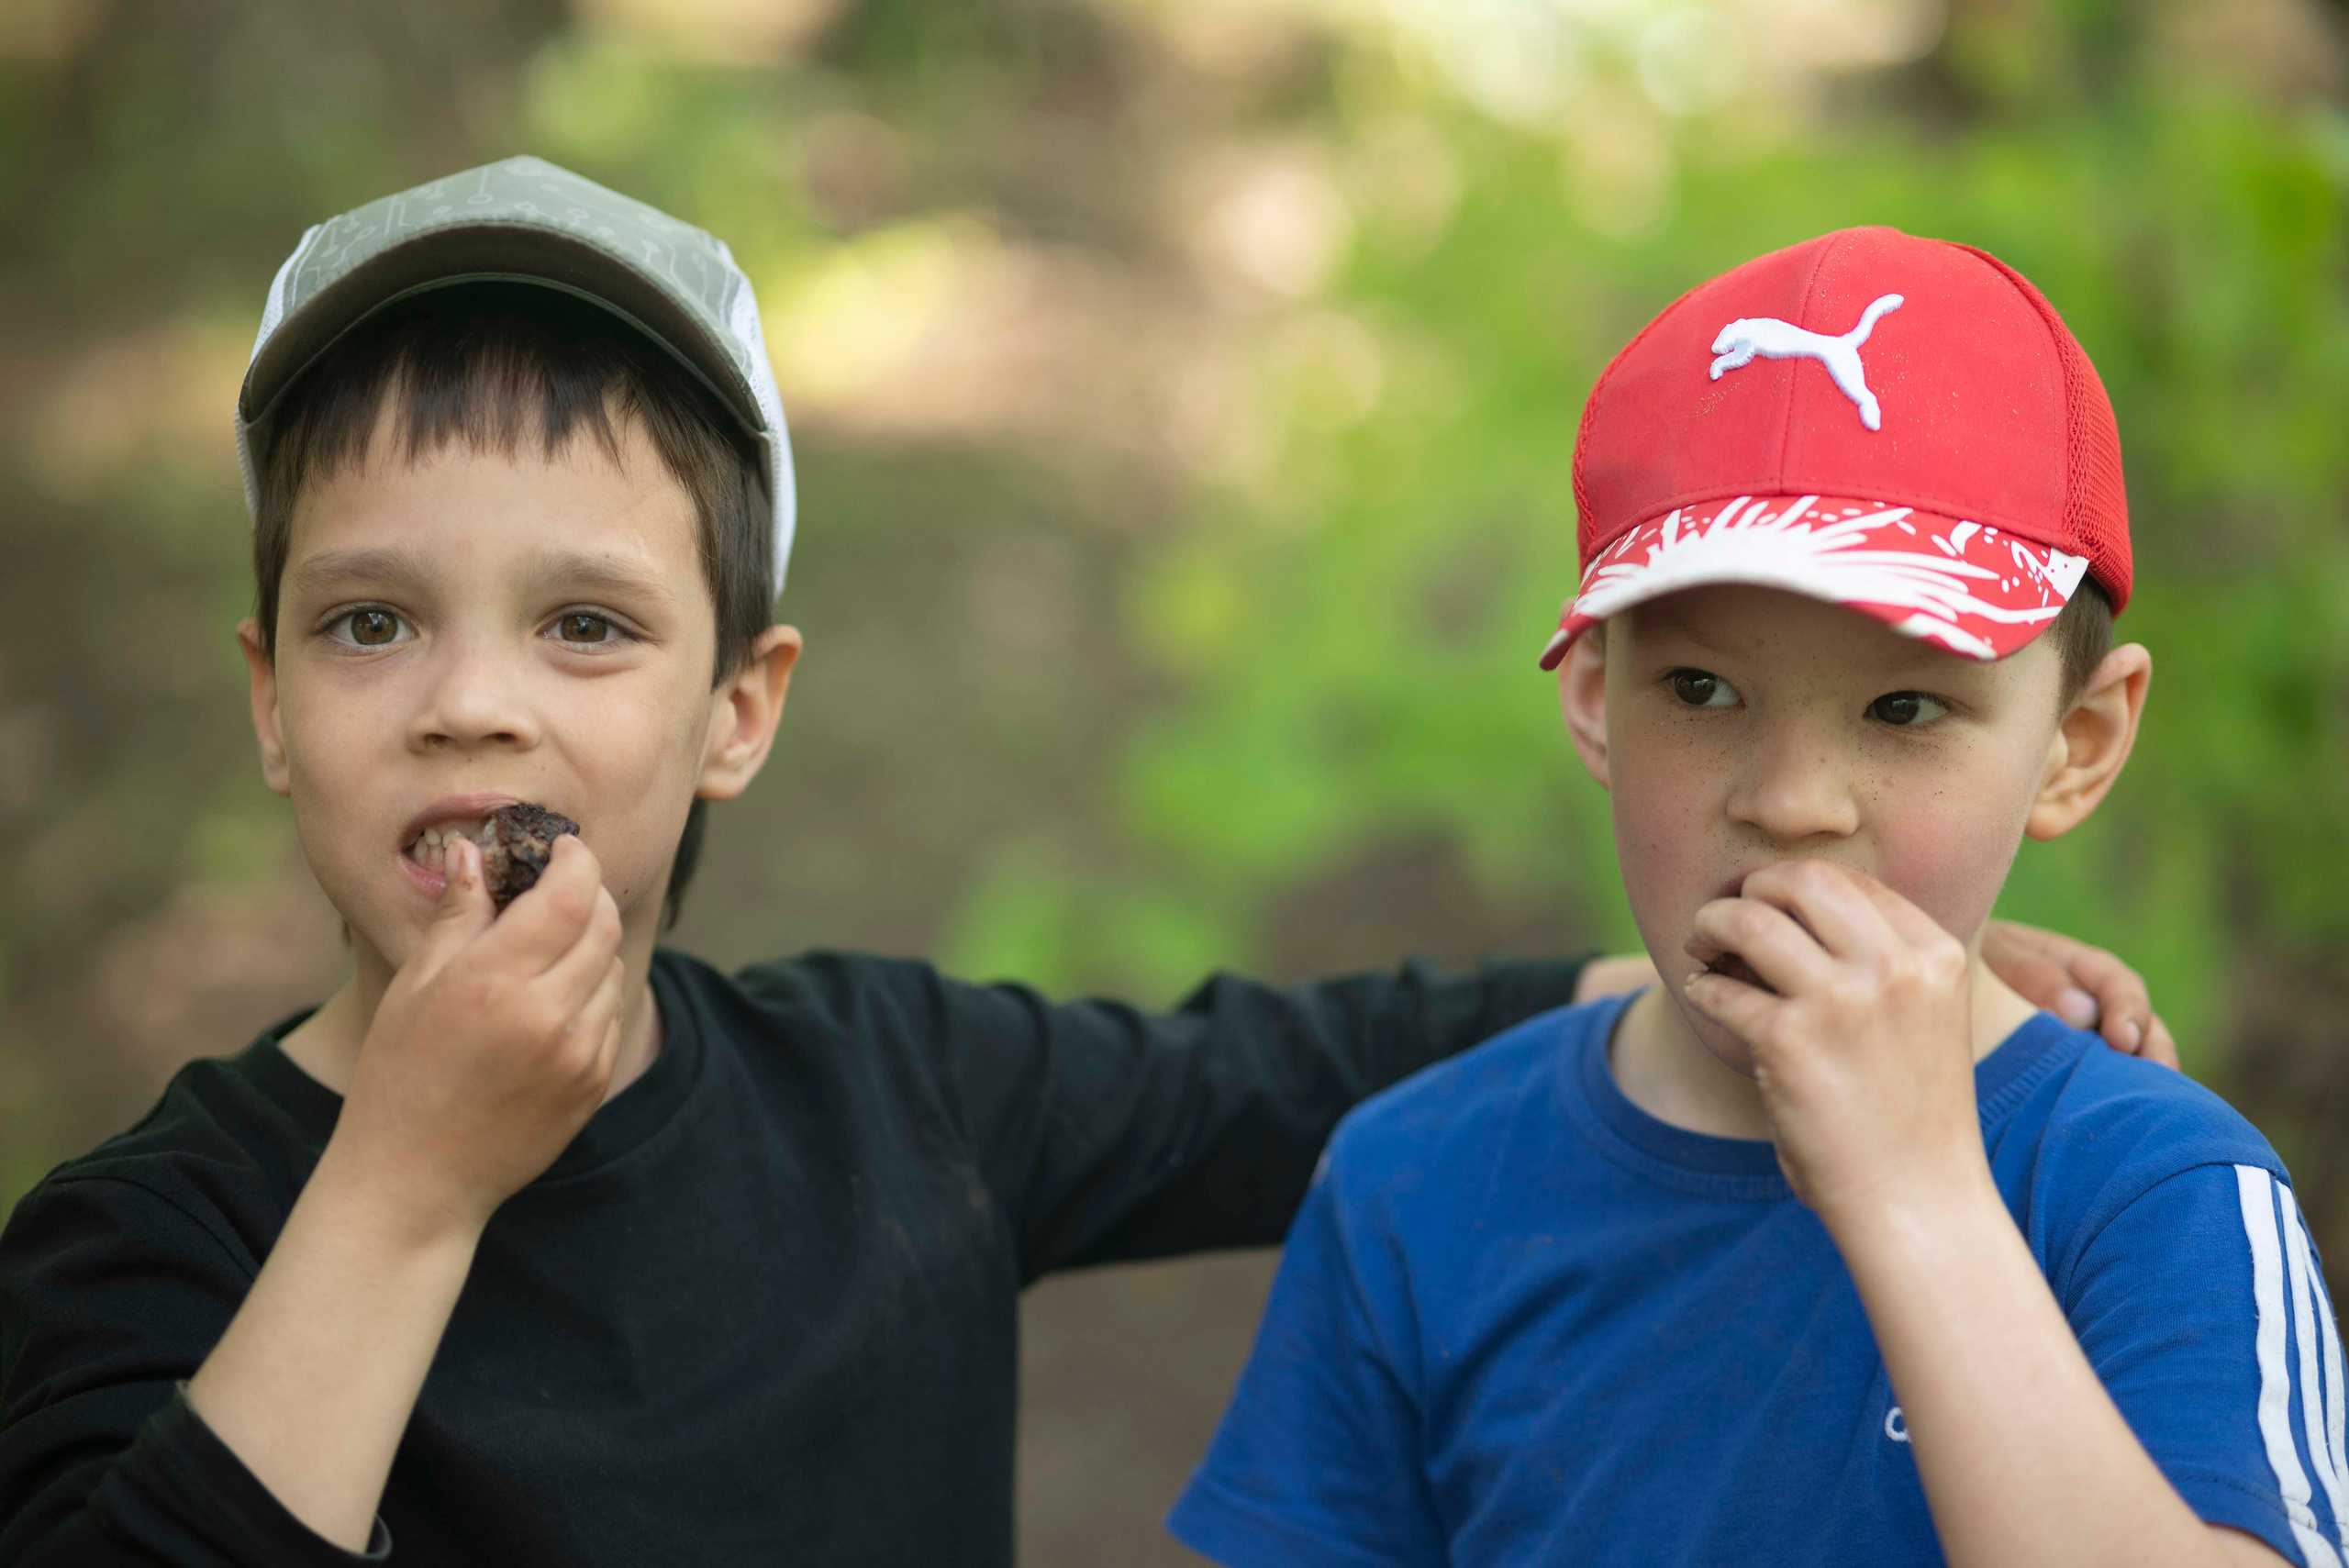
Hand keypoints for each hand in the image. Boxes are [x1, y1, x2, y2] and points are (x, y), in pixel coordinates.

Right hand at [326, 833, 624, 1239]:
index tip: (563, 847)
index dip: (577, 859)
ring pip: (614, 968)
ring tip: (547, 952)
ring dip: (592, 946)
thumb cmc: (401, 1075)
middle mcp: (548, 1014)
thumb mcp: (415, 986)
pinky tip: (553, 1003)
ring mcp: (579, 1053)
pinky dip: (595, 994)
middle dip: (590, 895)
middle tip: (562, 888)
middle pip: (604, 925)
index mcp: (495, 980)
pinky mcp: (594, 1084)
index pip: (571, 894)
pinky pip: (613, 1016)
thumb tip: (474, 850)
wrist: (416, 1179)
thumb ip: (458, 915)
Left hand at [1580, 924, 2174, 1069]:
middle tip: (1726, 915)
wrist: (1919, 1201)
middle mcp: (1895, 967)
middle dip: (1752, 888)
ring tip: (1700, 945)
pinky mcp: (1790, 1041)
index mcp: (1936, 954)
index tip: (1770, 905)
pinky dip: (1703, 989)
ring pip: (1750, 920)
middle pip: (1802, 879)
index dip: (1796, 886)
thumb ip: (1883, 960)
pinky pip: (1721, 989)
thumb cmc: (1911, 1113)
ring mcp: (1843, 1002)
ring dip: (1712, 924)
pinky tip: (1705, 997)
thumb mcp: (1925, 1016)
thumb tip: (1792, 903)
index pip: (1850, 880)